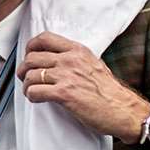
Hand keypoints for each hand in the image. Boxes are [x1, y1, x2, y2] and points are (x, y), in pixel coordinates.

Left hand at [18, 33, 149, 140]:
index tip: (29, 57)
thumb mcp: (94, 64)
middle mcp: (71, 60)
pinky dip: (31, 96)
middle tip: (27, 78)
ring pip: (31, 75)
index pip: (44, 38)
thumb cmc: (111, 92)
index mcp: (78, 51)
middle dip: (25, 69)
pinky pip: (35, 91)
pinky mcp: (64, 94)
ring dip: (27, 85)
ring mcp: (67, 76)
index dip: (31, 48)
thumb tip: (58, 60)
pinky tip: (37, 99)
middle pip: (32, 57)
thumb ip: (76, 59)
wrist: (124, 110)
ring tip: (32, 91)